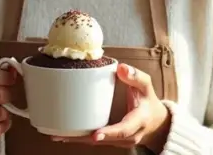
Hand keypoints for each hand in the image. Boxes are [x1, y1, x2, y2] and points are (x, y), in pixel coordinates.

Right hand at [0, 67, 17, 154]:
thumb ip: (6, 73)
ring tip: (2, 110)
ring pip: (0, 113)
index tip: (11, 81)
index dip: (7, 78)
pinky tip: (0, 122)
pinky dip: (4, 125)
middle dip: (8, 96)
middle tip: (7, 98)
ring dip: (6, 112)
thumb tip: (15, 70)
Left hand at [53, 64, 171, 151]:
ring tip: (57, 135)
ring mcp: (120, 142)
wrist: (155, 123)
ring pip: (97, 143)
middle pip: (104, 140)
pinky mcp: (112, 142)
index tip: (95, 134)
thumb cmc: (148, 102)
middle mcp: (129, 136)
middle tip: (62, 134)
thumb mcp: (146, 86)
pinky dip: (80, 139)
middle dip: (83, 138)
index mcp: (138, 121)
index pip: (123, 130)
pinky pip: (96, 142)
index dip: (109, 133)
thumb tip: (122, 67)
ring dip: (77, 140)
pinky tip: (64, 136)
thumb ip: (136, 76)